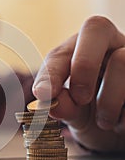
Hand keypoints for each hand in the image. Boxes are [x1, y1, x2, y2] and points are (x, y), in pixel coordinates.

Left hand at [33, 16, 124, 151]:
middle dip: (83, 65)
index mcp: (79, 53)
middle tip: (79, 98)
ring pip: (122, 59)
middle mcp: (109, 44)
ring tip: (104, 122)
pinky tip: (121, 121)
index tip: (44, 94)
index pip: (61, 52)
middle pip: (97, 28)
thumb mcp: (75, 113)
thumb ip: (63, 107)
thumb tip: (55, 105)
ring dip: (108, 100)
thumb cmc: (93, 115)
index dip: (51, 72)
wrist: (121, 131)